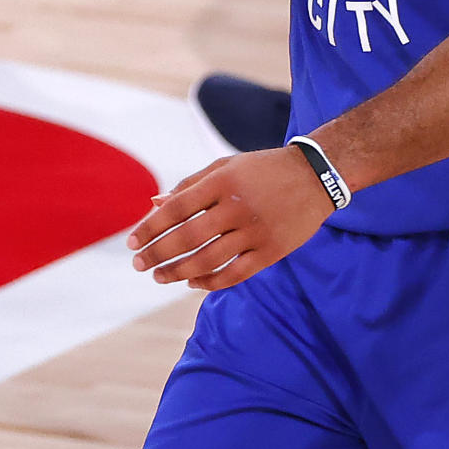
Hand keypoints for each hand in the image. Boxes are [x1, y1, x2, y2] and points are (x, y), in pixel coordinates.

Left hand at [127, 147, 333, 290]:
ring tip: (160, 276)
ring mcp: (255, 231)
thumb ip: (190, 185)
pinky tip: (193, 283)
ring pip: (207, 261)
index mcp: (223, 181)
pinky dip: (210, 283)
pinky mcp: (271, 251)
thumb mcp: (226, 166)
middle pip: (187, 238)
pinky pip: (234, 274)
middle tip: (139, 264)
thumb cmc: (263, 169)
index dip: (150, 228)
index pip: (176, 209)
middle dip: (157, 254)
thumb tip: (154, 206)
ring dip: (178, 272)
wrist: (316, 176)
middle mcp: (237, 206)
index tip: (132, 242)